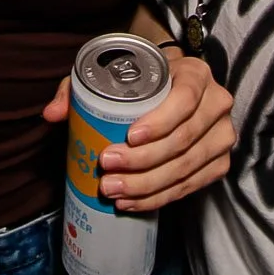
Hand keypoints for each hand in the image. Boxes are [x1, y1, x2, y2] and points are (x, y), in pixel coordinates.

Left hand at [41, 55, 234, 211]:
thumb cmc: (144, 81)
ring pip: (187, 167)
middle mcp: (216, 104)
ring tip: (114, 191)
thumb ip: (79, 87)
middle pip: (183, 140)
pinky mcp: (219, 162)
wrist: (175, 87)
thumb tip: (53, 114)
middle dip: (142, 162)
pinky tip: (133, 202)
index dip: (159, 122)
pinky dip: (160, 198)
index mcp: (196, 74)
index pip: (184, 100)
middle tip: (107, 171)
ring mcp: (221, 136)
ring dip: (148, 185)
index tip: (128, 137)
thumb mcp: (113, 72)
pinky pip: (191, 186)